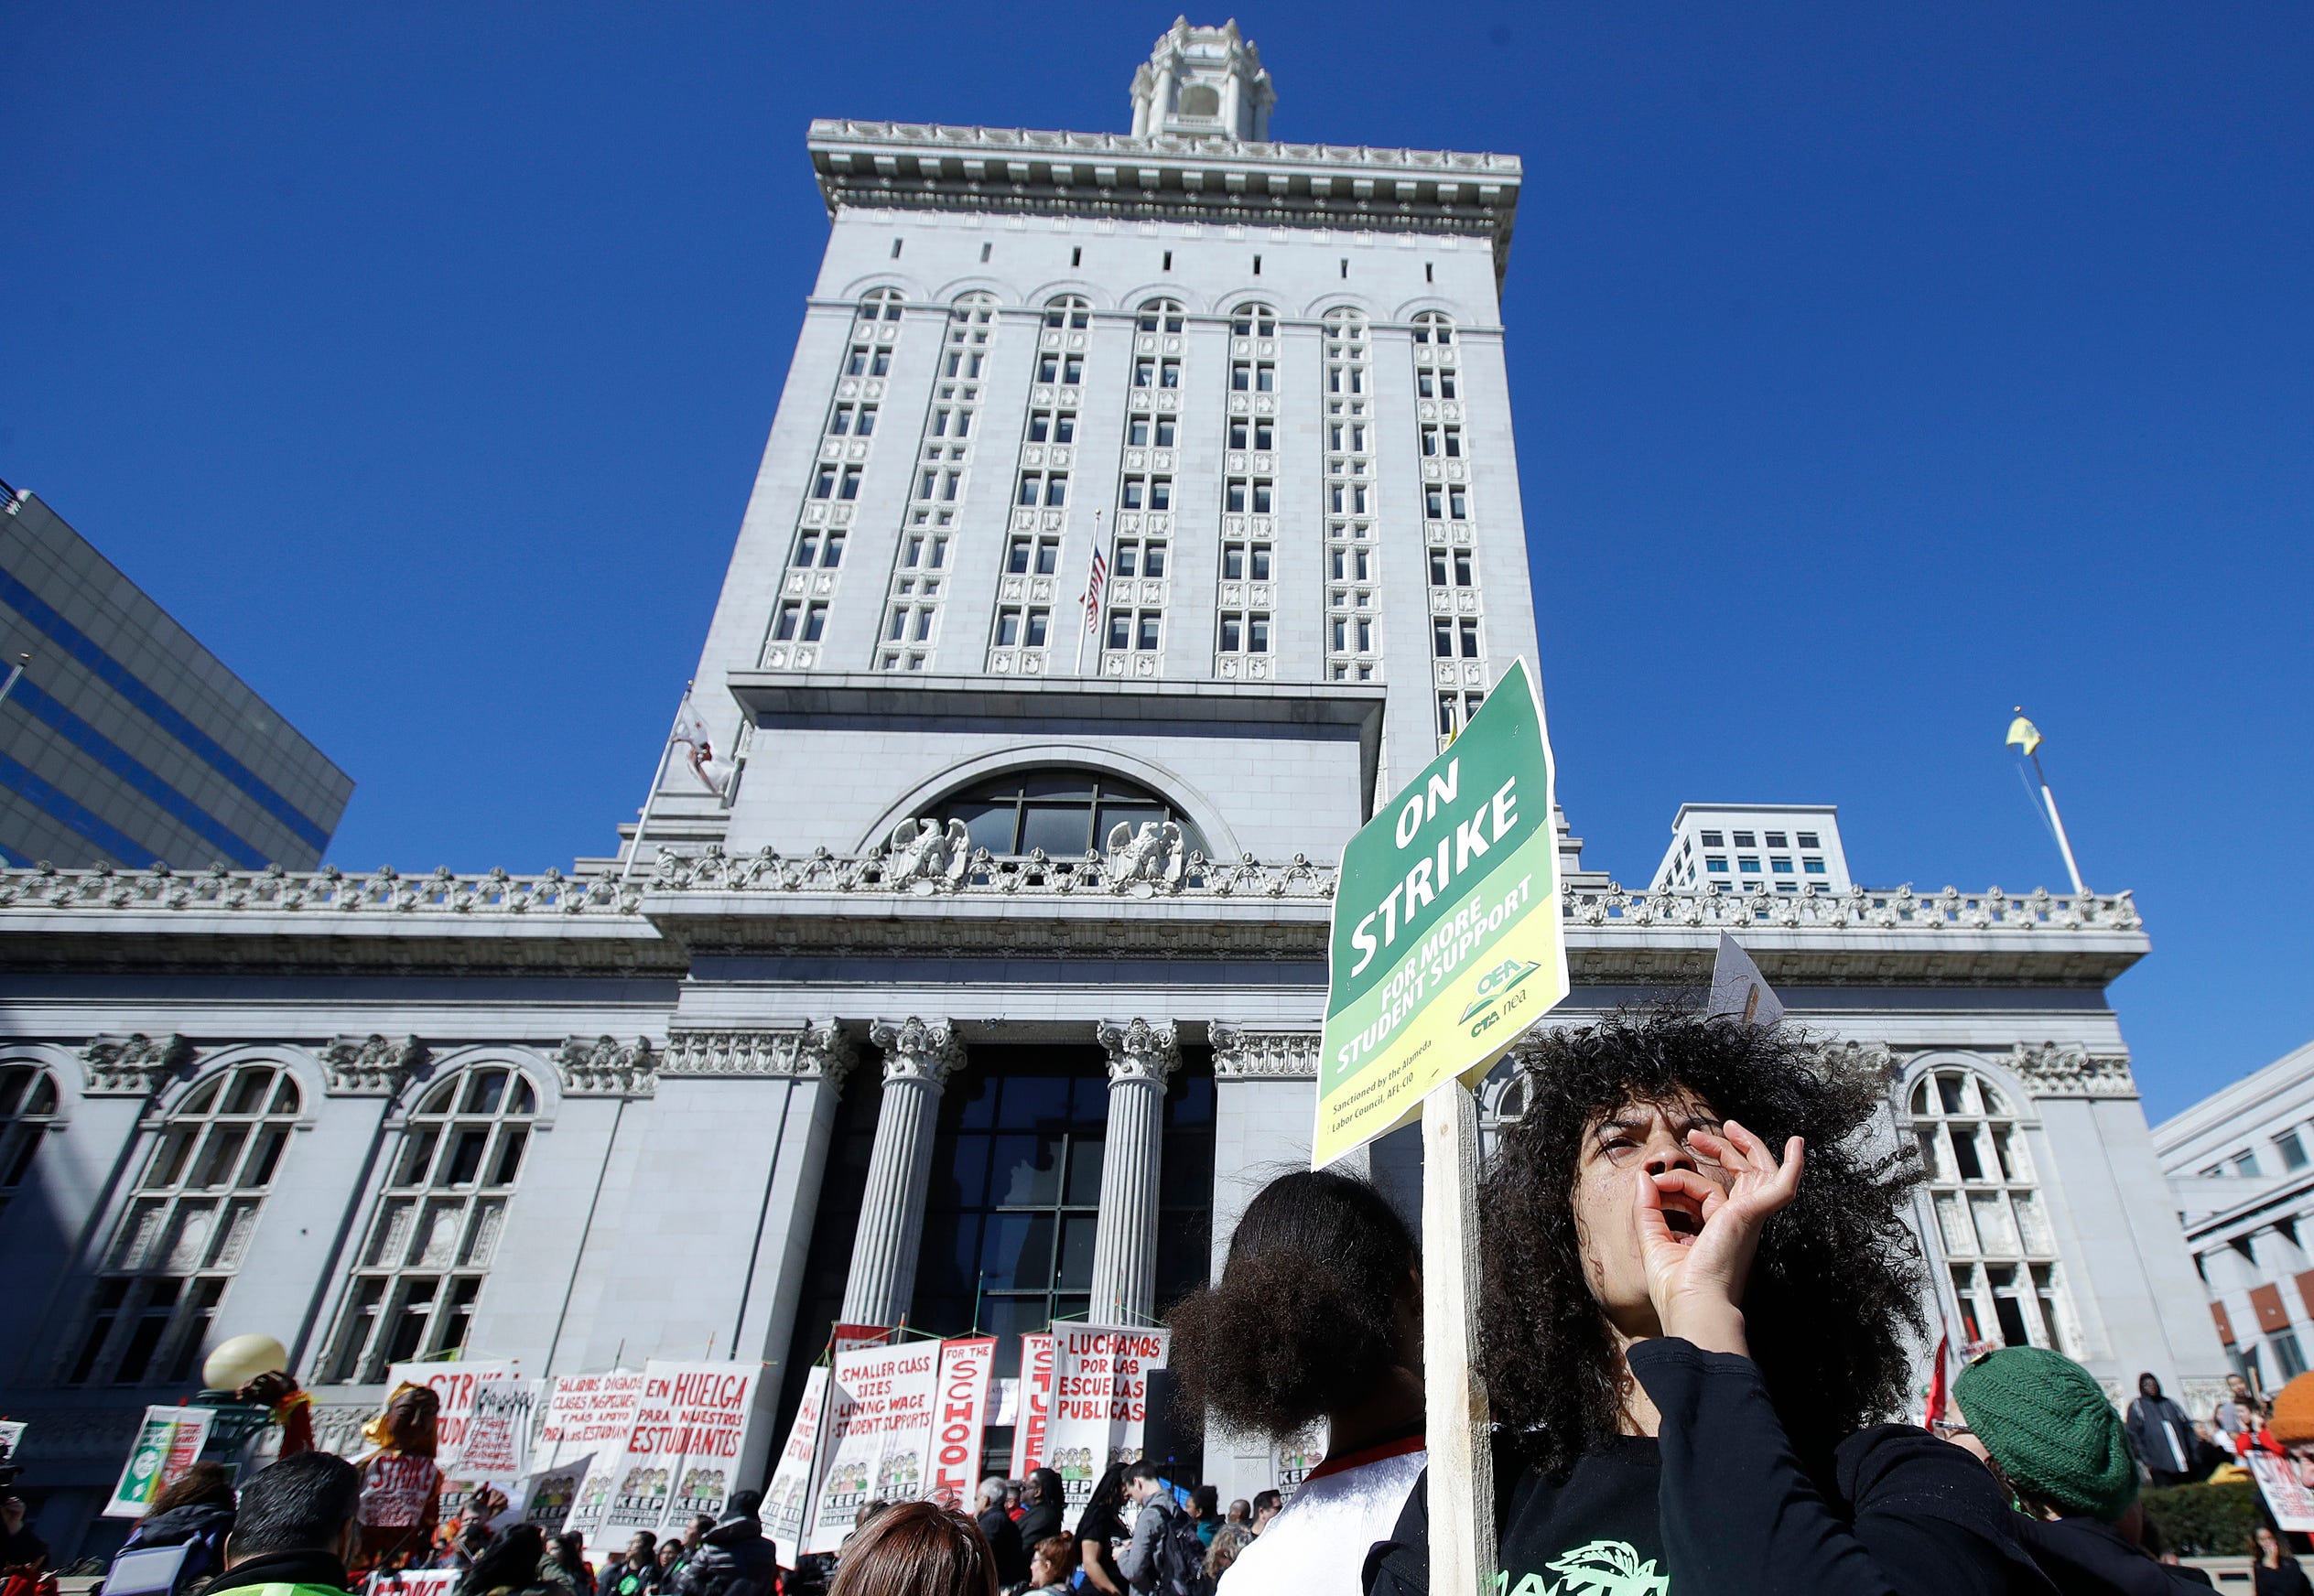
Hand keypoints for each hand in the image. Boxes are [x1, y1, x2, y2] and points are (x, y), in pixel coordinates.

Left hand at [1633, 1118, 1803, 1355]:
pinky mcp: (1750, 1213)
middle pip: (1741, 1176)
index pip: (1709, 1193)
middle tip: (1694, 1134)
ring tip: (1725, 1126)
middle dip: (1720, 1149)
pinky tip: (1797, 1144)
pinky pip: (1781, 1187)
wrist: (1694, 1308)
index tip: (1655, 1181)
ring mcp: (1748, 1218)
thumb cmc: (1678, 1289)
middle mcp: (1739, 1224)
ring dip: (1742, 1145)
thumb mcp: (1653, 1241)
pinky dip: (1793, 1166)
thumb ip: (1647, 1209)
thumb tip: (1645, 1177)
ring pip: (1756, 1171)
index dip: (1681, 1179)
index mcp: (1721, 1232)